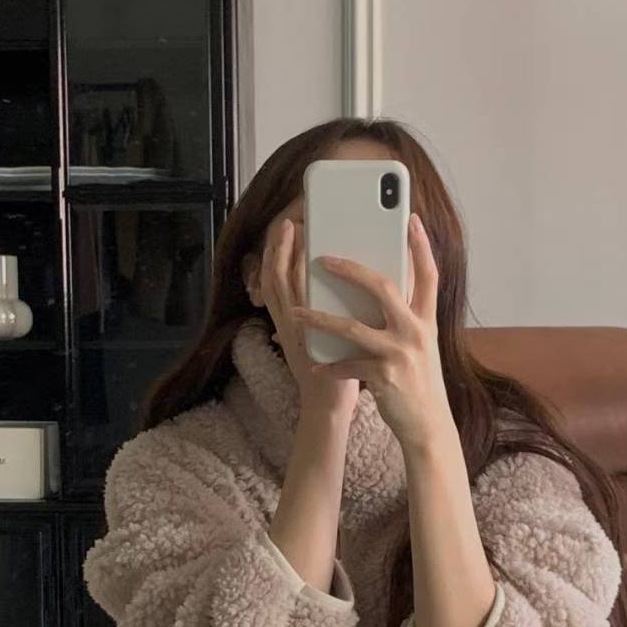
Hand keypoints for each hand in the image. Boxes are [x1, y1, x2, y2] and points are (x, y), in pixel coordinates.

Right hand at [258, 217, 359, 421]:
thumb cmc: (336, 374)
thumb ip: (330, 313)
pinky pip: (294, 303)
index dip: (280, 252)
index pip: (279, 279)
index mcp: (293, 320)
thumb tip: (352, 285)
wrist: (329, 407)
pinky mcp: (301, 339)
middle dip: (278, 245)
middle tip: (288, 219)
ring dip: (283, 254)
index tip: (288, 228)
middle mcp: (286, 322)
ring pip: (279, 284)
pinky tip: (309, 260)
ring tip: (293, 229)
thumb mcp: (329, 338)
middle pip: (273, 275)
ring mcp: (292, 330)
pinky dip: (296, 278)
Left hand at [291, 213, 453, 449]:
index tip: (409, 219)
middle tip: (325, 258)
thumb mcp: (421, 345)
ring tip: (296, 312)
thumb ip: (406, 318)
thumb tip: (382, 291)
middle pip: (384, 287)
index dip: (421, 246)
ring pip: (353, 327)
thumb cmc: (419, 382)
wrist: (427, 424)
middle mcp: (415, 331)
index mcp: (426, 320)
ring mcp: (400, 353)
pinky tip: (315, 367)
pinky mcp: (384, 376)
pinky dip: (329, 367)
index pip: (428, 275)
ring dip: (320, 318)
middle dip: (351, 270)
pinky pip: (347, 365)